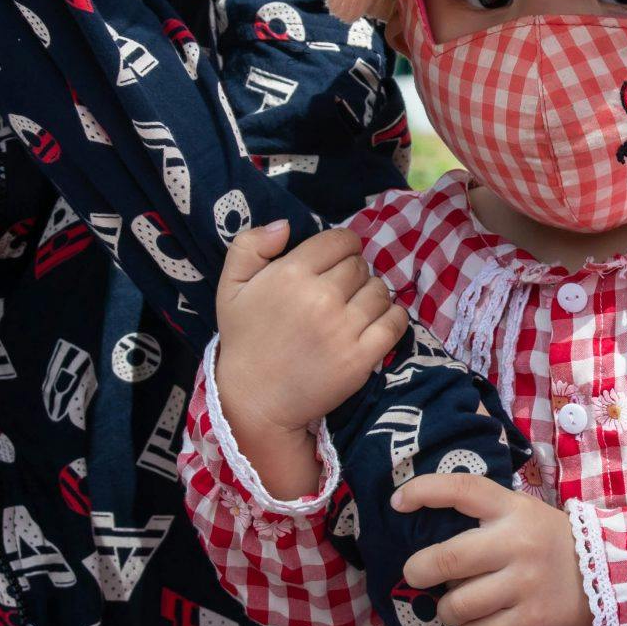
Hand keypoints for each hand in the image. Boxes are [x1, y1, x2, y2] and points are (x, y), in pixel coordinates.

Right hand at [216, 223, 409, 442]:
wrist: (256, 400)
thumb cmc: (245, 339)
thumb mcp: (231, 286)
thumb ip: (250, 245)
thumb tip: (285, 224)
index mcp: (291, 273)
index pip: (340, 240)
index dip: (342, 247)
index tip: (336, 262)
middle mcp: (321, 297)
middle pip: (360, 266)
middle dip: (353, 274)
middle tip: (339, 293)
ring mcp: (344, 328)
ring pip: (380, 291)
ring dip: (372, 296)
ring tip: (354, 310)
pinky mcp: (361, 357)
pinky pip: (396, 322)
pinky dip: (393, 318)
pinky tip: (377, 323)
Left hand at [394, 475, 590, 625]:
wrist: (609, 577)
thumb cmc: (548, 545)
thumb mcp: (522, 515)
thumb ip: (482, 518)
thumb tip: (420, 535)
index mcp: (513, 509)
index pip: (463, 489)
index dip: (423, 491)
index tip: (397, 502)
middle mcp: (518, 543)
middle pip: (448, 557)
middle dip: (419, 570)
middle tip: (416, 575)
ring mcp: (525, 584)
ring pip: (457, 603)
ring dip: (444, 609)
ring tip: (451, 607)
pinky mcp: (530, 620)